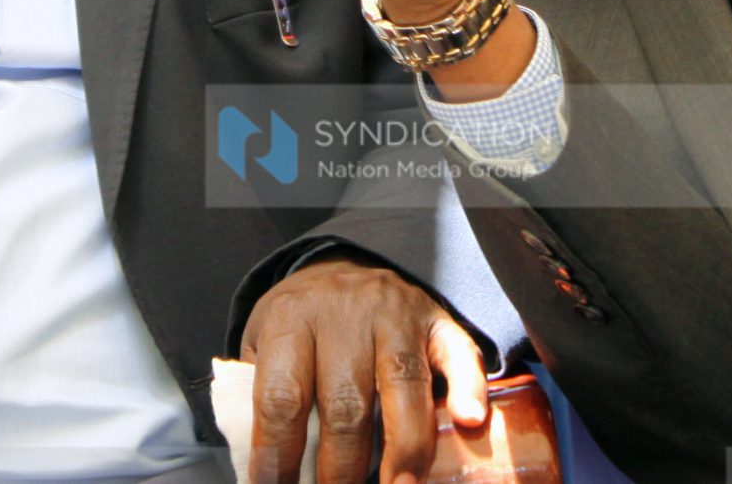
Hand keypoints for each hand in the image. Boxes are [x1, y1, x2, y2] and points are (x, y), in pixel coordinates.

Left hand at [241, 254, 488, 483]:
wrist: (340, 267)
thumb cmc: (299, 325)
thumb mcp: (263, 346)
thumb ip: (263, 397)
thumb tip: (266, 471)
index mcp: (291, 319)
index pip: (282, 398)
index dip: (280, 455)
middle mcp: (345, 312)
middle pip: (345, 404)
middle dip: (342, 469)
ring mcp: (396, 314)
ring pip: (402, 387)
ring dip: (403, 452)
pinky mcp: (437, 320)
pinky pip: (459, 353)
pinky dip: (468, 388)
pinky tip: (468, 422)